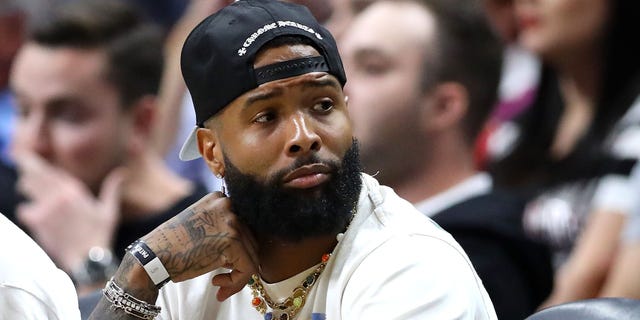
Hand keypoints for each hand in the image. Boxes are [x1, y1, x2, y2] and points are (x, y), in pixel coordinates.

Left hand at [14, 151, 125, 270]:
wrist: (87, 259)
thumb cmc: (99, 235)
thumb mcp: (109, 210)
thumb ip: (112, 188)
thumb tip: (123, 172)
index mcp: (74, 190)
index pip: (49, 169)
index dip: (40, 166)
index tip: (35, 163)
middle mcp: (58, 195)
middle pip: (33, 172)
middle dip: (28, 169)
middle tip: (25, 166)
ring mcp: (46, 207)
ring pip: (25, 186)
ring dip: (27, 187)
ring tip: (29, 190)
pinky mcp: (37, 221)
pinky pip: (23, 209)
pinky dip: (27, 210)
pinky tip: (35, 215)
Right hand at [142, 192, 258, 300]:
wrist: (152, 256)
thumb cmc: (172, 246)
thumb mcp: (199, 224)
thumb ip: (221, 228)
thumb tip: (247, 247)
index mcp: (219, 199)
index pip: (243, 226)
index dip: (238, 249)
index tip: (225, 264)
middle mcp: (227, 205)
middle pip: (250, 240)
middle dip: (239, 263)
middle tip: (223, 278)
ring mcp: (231, 221)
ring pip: (252, 255)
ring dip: (238, 274)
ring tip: (220, 283)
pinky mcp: (232, 241)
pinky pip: (248, 267)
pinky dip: (237, 281)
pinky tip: (217, 284)